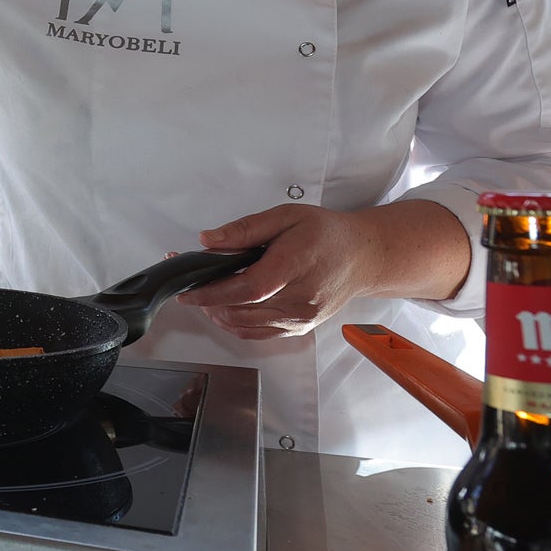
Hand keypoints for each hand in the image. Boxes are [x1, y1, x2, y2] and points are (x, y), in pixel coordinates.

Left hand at [173, 205, 394, 340]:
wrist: (363, 258)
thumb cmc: (326, 233)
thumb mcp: (286, 216)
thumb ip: (246, 229)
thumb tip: (208, 240)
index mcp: (294, 267)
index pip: (246, 289)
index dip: (212, 292)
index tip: (186, 288)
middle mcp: (298, 301)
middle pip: (241, 310)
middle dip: (206, 300)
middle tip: (188, 284)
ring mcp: (299, 319)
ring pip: (245, 325)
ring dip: (217, 313)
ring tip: (202, 295)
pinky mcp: (298, 329)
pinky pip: (257, 334)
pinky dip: (234, 324)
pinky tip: (222, 309)